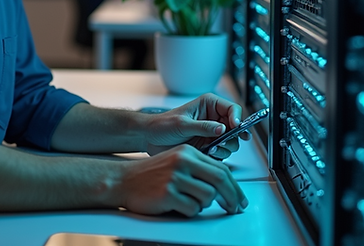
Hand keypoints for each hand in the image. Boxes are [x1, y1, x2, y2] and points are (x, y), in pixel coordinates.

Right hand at [116, 144, 248, 216]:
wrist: (123, 180)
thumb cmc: (150, 174)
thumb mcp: (176, 162)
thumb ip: (199, 168)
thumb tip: (224, 186)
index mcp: (188, 152)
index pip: (221, 168)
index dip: (235, 186)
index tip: (240, 198)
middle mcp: (183, 161)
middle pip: (221, 180)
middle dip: (232, 197)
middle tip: (236, 208)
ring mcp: (175, 177)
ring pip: (208, 196)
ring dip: (204, 205)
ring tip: (190, 202)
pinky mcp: (168, 193)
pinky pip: (192, 209)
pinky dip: (189, 211)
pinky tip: (178, 205)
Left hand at [143, 93, 248, 159]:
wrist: (150, 138)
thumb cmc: (162, 125)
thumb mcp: (182, 124)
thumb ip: (203, 127)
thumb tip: (221, 129)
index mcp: (209, 105)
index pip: (233, 109)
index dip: (237, 119)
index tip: (235, 128)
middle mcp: (213, 118)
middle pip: (235, 127)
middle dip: (231, 137)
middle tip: (221, 143)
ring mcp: (211, 133)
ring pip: (230, 141)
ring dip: (225, 147)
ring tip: (212, 149)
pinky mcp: (208, 145)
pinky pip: (221, 151)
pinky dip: (218, 155)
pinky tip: (208, 154)